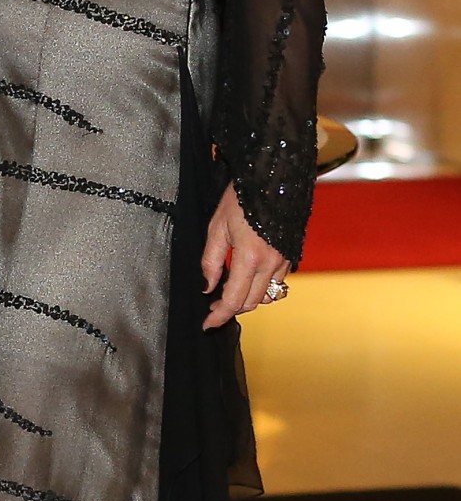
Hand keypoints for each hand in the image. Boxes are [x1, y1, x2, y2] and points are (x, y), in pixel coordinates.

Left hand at [201, 183, 288, 329]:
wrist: (272, 175)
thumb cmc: (240, 197)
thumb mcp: (216, 228)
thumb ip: (210, 261)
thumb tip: (207, 287)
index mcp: (249, 257)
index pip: (233, 300)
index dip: (219, 316)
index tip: (207, 325)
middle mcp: (271, 263)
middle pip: (251, 303)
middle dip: (231, 309)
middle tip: (213, 308)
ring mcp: (284, 259)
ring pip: (267, 295)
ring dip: (248, 299)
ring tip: (229, 292)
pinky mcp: (292, 254)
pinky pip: (277, 281)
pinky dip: (262, 286)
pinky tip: (248, 278)